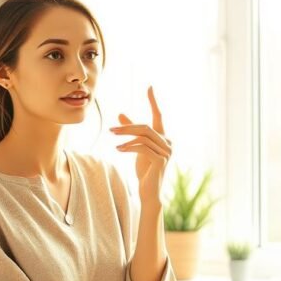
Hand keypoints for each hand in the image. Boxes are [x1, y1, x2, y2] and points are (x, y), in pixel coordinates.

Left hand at [110, 86, 171, 203]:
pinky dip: (129, 147)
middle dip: (127, 126)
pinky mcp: (160, 161)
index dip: (153, 101)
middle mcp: (169, 143)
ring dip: (126, 137)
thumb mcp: (135, 148)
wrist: (150, 193)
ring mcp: (166, 152)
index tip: (149, 87)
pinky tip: (119, 149)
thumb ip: (131, 132)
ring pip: (143, 137)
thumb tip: (121, 114)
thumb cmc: (144, 170)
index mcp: (164, 138)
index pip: (158, 116)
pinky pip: (142, 148)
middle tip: (111, 129)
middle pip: (146, 127)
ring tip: (113, 140)